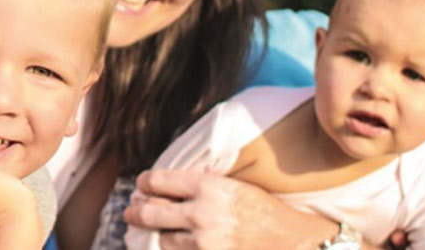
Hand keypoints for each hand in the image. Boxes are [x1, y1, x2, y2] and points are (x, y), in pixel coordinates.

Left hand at [124, 169, 328, 249]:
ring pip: (159, 239)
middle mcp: (201, 212)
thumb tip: (158, 188)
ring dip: (153, 234)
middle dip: (135, 211)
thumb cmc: (263, 209)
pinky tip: (170, 244)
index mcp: (208, 185)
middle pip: (148, 212)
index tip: (142, 185)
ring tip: (152, 230)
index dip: (144, 183)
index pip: (156, 181)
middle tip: (132, 211)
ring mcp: (202, 241)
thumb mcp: (232, 185)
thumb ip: (199, 185)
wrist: (292, 241)